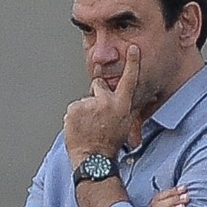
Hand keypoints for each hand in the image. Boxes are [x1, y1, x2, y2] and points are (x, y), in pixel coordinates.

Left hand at [64, 43, 139, 163]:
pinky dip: (74, 117)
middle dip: (95, 95)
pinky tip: (80, 128)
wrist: (94, 158)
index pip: (129, 79)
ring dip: (84, 110)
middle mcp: (106, 101)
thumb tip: (123, 100)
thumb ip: (122, 107)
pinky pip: (73, 109)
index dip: (132, 63)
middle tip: (96, 115)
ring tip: (88, 127)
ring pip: (84, 100)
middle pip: (98, 85)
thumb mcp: (125, 123)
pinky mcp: (74, 109)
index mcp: (121, 104)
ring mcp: (89, 104)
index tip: (131, 49)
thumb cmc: (110, 144)